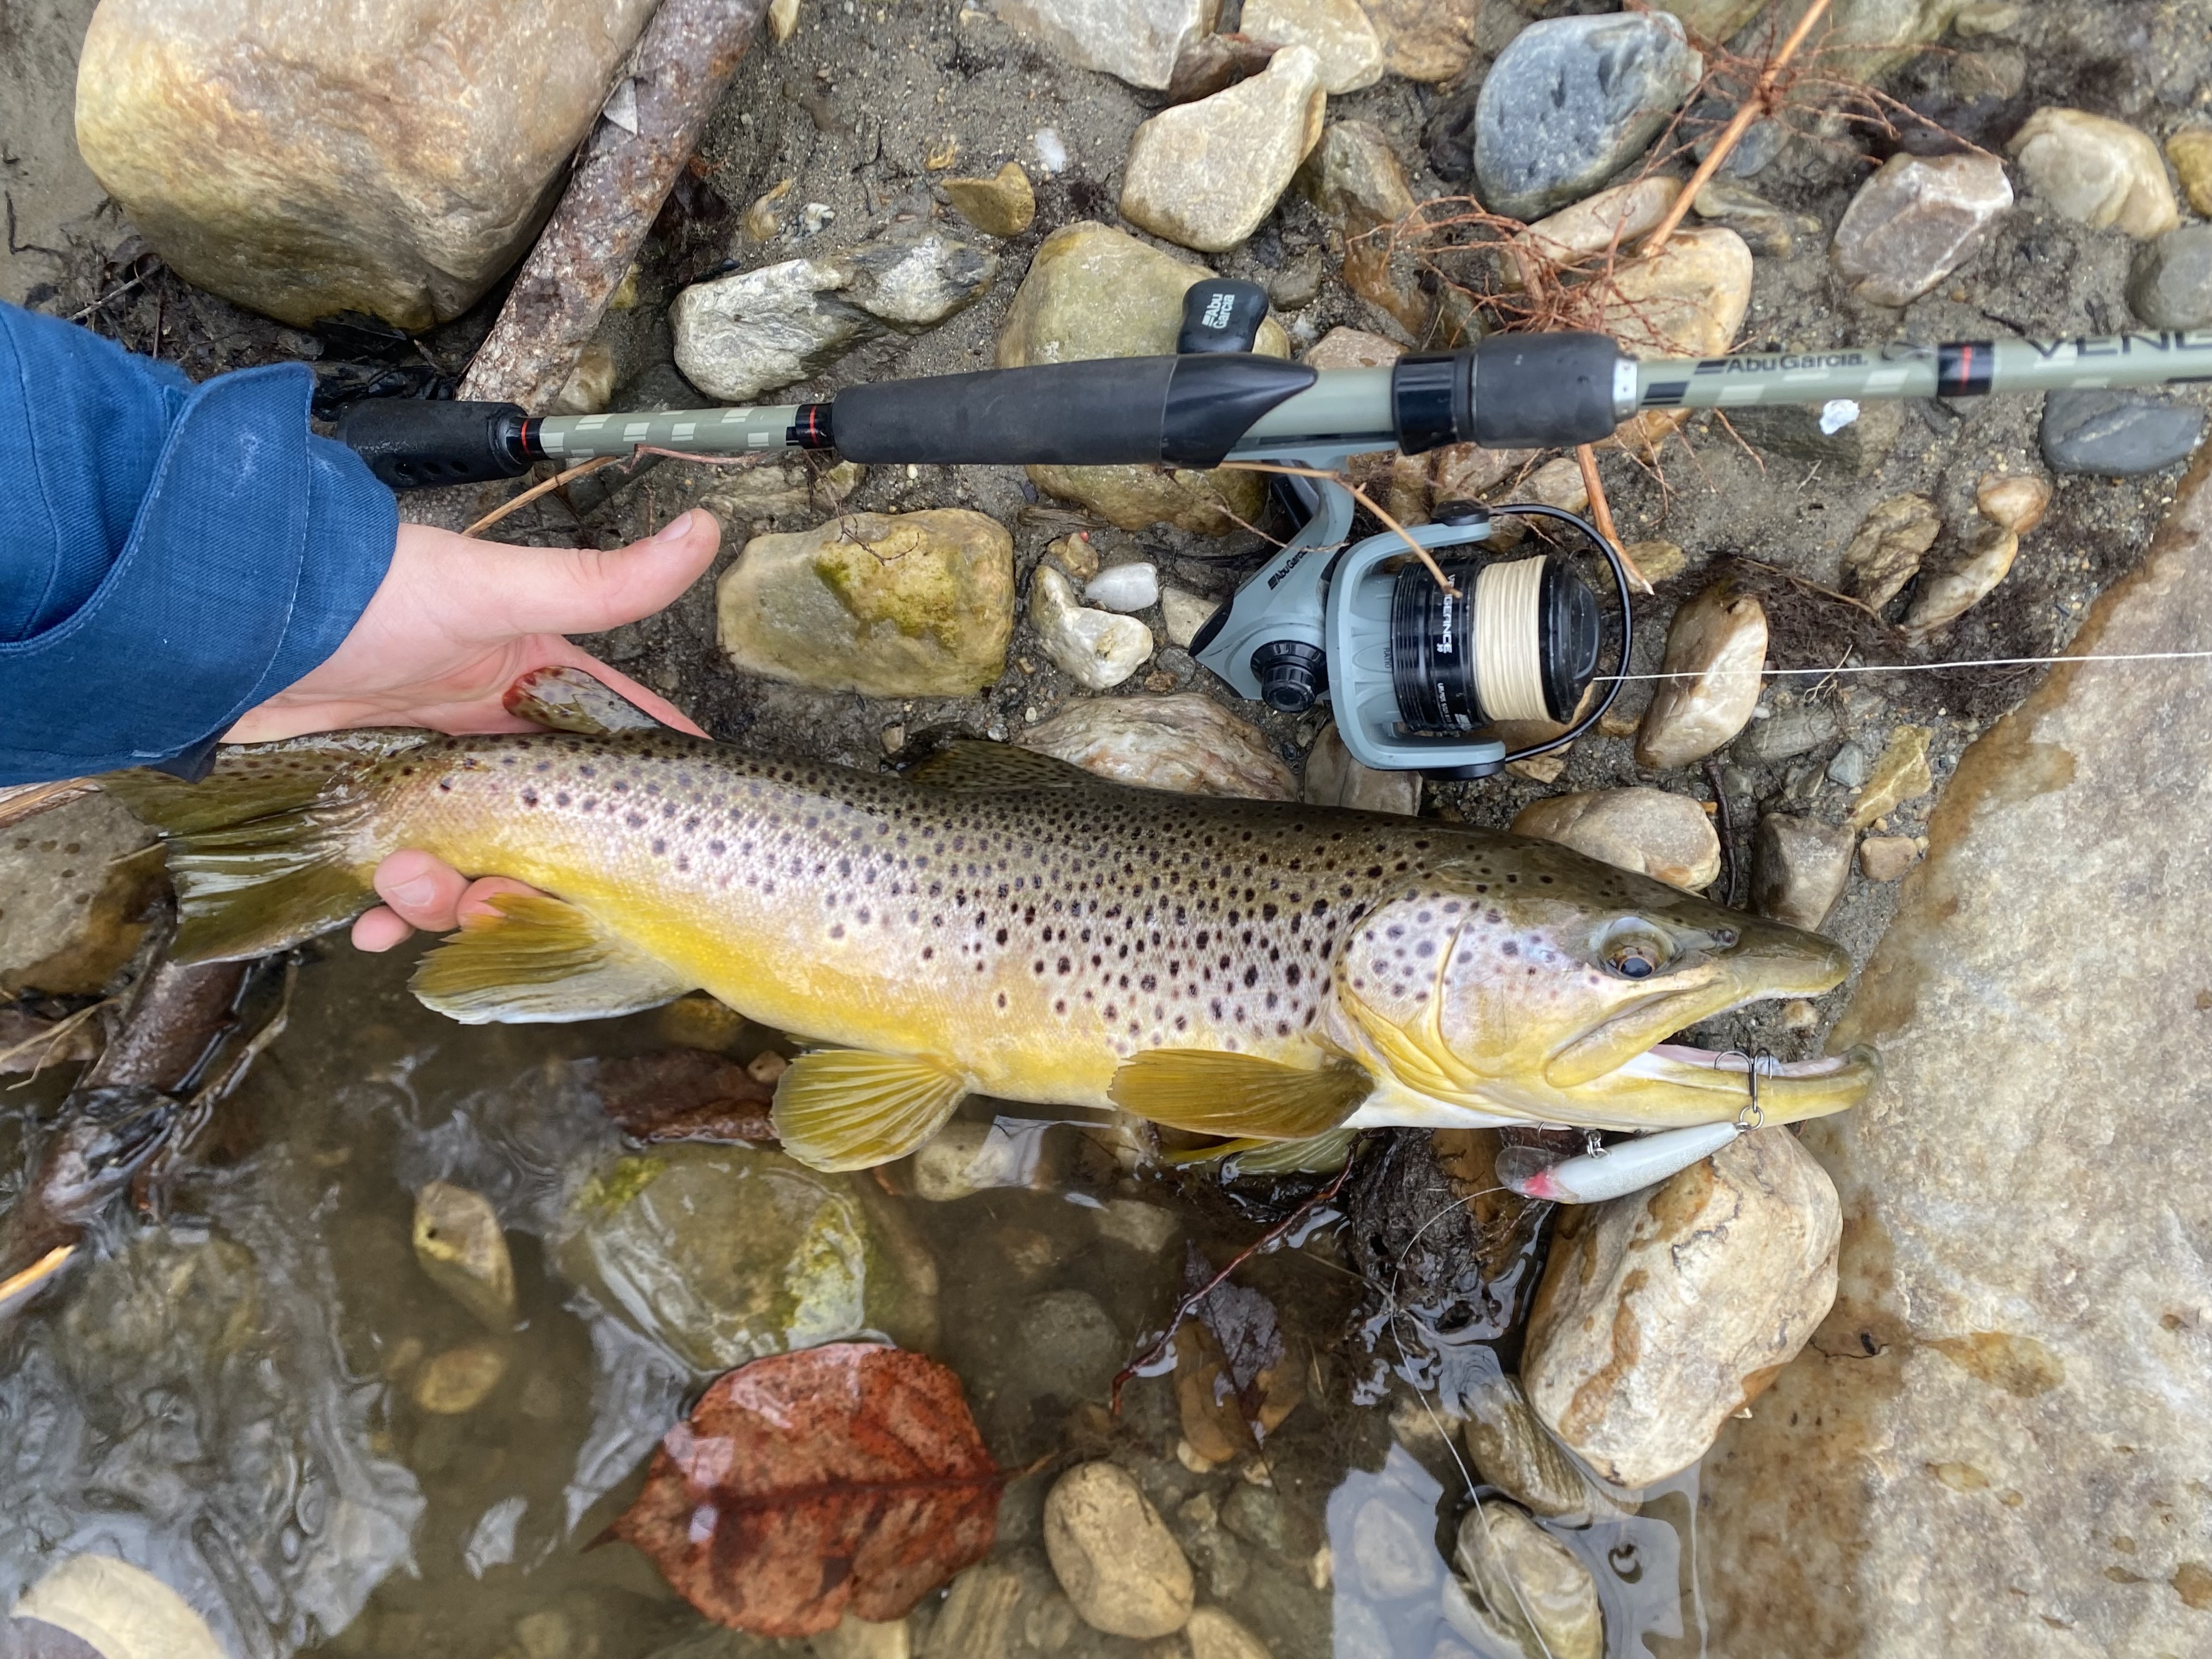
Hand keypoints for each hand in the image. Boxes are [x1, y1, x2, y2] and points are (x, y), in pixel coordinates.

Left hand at [239, 509, 720, 948]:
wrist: (230, 622)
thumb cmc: (368, 593)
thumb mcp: (496, 592)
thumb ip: (602, 585)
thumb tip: (704, 530)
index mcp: (531, 685)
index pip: (616, 740)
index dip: (649, 789)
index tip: (682, 844)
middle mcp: (486, 739)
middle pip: (545, 832)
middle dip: (530, 876)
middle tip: (500, 894)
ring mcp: (425, 781)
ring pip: (470, 868)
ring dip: (447, 899)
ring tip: (406, 888)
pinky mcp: (365, 813)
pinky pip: (394, 885)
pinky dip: (389, 915)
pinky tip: (374, 927)